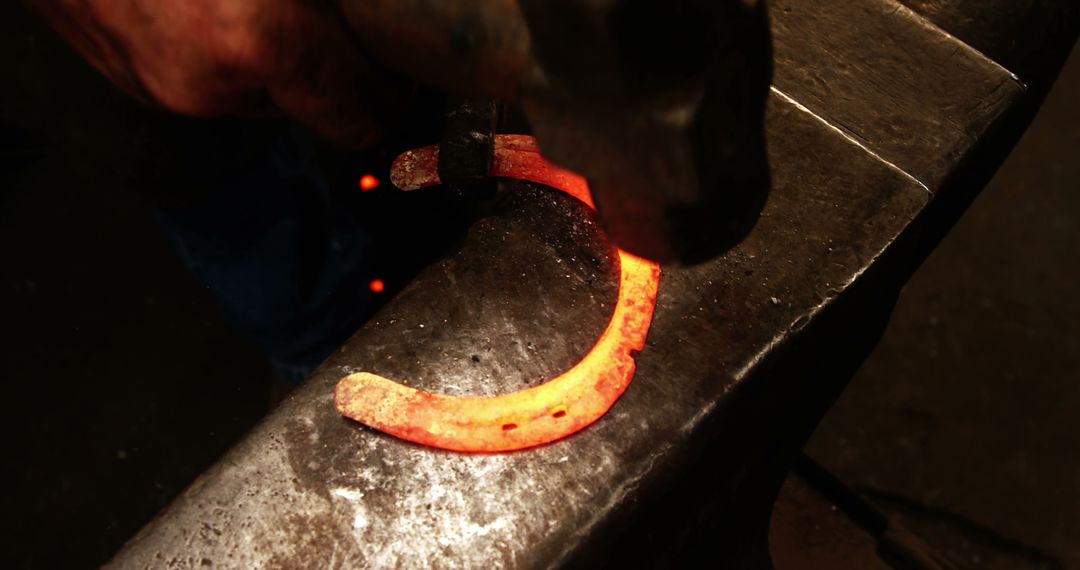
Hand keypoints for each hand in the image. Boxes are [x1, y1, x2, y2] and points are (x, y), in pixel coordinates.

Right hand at [27, 0, 409, 145]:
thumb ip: (330, 1)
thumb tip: (380, 15)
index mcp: (259, 43)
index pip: (359, 116)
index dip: (388, 97)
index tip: (400, 79)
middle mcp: (212, 85)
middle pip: (309, 106)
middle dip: (327, 67)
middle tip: (328, 21)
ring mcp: (163, 88)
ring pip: (255, 93)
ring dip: (271, 57)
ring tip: (260, 1)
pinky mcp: (129, 81)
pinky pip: (204, 78)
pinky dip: (221, 47)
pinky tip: (212, 2)